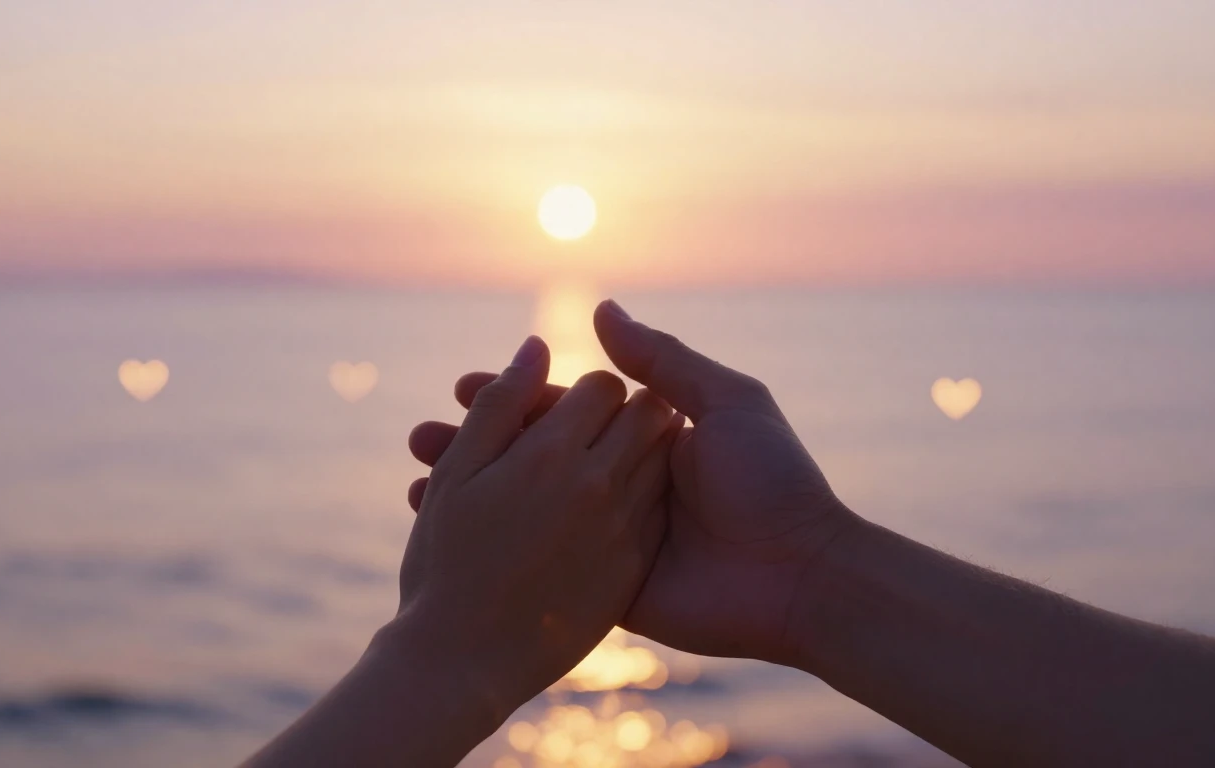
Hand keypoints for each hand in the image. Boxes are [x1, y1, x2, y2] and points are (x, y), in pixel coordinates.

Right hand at [410, 302, 854, 664]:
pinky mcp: (609, 587)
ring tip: (415, 478)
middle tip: (419, 437)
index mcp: (647, 439)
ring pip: (528, 507)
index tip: (462, 385)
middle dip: (477, 444)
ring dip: (473, 493)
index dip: (513, 398)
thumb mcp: (726, 403)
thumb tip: (600, 308)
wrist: (800, 578)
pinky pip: (544, 559)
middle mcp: (623, 483)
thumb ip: (663, 360)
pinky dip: (495, 546)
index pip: (566, 410)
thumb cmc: (771, 481)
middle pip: (535, 457)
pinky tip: (445, 531)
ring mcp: (611, 537)